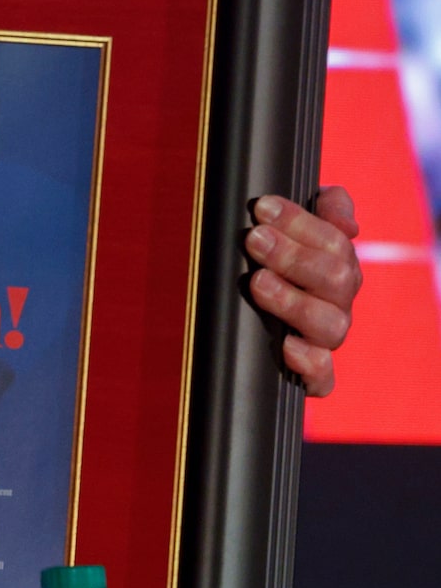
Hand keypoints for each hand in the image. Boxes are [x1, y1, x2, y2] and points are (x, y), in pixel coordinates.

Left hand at [245, 186, 362, 396]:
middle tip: (254, 239)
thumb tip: (341, 212)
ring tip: (258, 282)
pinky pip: (324, 379)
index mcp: (337, 264)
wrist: (246, 321)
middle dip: (294, 256)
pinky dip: (311, 365)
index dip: (301, 222)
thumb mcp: (293, 227)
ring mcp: (324, 338)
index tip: (262, 208)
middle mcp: (336, 301)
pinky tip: (286, 346)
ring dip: (294, 302)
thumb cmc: (273, 261)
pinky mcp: (311, 373)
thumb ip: (325, 207)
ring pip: (332, 326)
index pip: (335, 240)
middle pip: (338, 280)